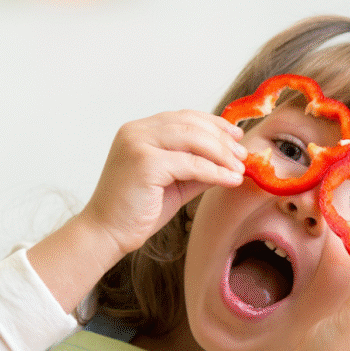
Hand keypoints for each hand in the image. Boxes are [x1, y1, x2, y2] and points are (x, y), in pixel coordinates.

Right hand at [78, 110, 246, 255]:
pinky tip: (229, 180)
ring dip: (222, 154)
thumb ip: (197, 167)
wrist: (106, 233)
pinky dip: (215, 171)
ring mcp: (138, 144)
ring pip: (193, 139)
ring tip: (239, 169)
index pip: (184, 117)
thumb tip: (230, 160)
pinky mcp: (145, 163)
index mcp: (139, 130)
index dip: (214, 123)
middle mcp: (136, 131)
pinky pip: (191, 164)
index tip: (236, 136)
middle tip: (242, 155)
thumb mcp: (174, 182)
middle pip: (191, 124)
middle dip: (222, 139)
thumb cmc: (137, 210)